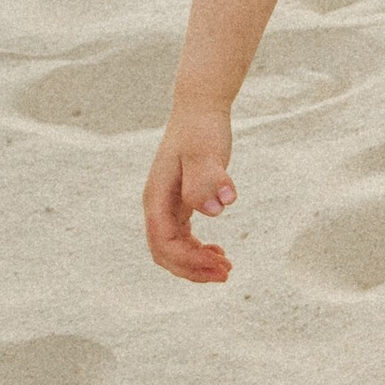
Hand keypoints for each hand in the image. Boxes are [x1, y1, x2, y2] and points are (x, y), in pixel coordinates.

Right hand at [144, 106, 239, 281]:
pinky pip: (182, 237)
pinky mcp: (180, 202)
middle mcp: (157, 205)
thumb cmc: (202, 130)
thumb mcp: (206, 152)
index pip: (165, 244)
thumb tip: (213, 210)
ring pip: (173, 248)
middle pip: (165, 253)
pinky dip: (198, 249)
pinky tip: (218, 251)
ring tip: (226, 268)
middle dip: (192, 269)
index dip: (190, 261)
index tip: (221, 266)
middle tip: (227, 274)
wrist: (199, 110)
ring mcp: (167, 205)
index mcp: (157, 198)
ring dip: (196, 263)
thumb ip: (207, 179)